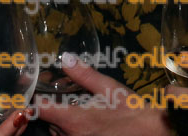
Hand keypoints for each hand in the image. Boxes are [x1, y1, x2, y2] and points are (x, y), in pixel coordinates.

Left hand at [37, 53, 169, 135]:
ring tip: (76, 102)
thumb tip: (65, 58)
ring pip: (57, 132)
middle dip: (52, 104)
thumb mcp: (109, 88)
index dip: (37, 95)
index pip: (39, 109)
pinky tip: (85, 118)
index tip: (43, 85)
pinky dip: (70, 128)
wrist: (150, 133)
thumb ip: (84, 75)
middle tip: (64, 88)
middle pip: (47, 120)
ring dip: (61, 118)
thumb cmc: (131, 111)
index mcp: (73, 120)